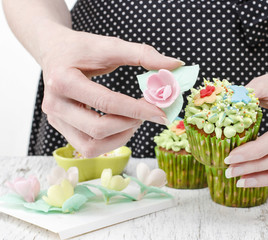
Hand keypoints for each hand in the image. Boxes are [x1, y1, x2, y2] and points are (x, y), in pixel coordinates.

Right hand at [40, 28, 182, 157]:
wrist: (55, 51)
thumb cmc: (83, 48)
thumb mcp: (111, 45)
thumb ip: (143, 54)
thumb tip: (176, 65)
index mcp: (63, 80)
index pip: (107, 102)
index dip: (138, 110)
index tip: (161, 112)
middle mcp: (54, 104)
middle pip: (98, 129)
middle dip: (130, 124)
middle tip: (149, 113)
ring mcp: (55, 119)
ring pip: (92, 146)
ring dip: (121, 137)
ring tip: (135, 120)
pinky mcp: (60, 127)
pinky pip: (88, 147)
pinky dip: (110, 141)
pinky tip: (122, 125)